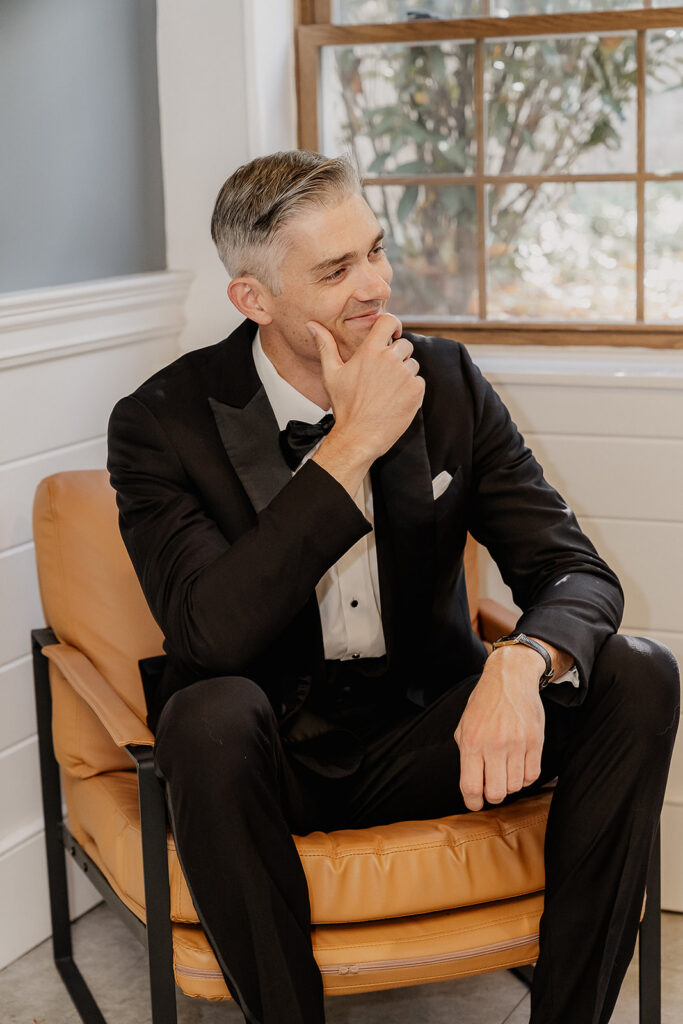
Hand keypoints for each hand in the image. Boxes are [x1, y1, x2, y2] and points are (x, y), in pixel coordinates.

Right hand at [307, 314, 424, 463]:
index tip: (391, 335)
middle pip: (405, 345)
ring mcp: (405, 374)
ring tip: (387, 391)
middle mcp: (390, 359)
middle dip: (398, 355)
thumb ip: (325, 345)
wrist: (360, 436)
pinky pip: (419, 381)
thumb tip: (312, 324)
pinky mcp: (416, 390)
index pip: (389, 321)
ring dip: (404, 374)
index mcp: (370, 351)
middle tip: (384, 375)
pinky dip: (411, 389)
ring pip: (412, 365)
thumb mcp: (331, 374)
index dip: (392, 325)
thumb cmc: (344, 405)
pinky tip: (395, 400)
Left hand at [453, 646, 545, 810]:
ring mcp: (517, 743)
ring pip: (515, 786)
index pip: (470, 787)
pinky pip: (533, 776)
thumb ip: (466, 755)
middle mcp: (494, 744)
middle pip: (496, 792)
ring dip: (509, 785)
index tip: (475, 804)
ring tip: (505, 772)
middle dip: (492, 796)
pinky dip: (525, 778)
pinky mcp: (535, 741)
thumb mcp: (464, 726)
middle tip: (492, 787)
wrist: (510, 678)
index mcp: (471, 741)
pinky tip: (519, 767)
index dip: (472, 802)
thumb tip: (471, 787)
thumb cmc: (484, 704)